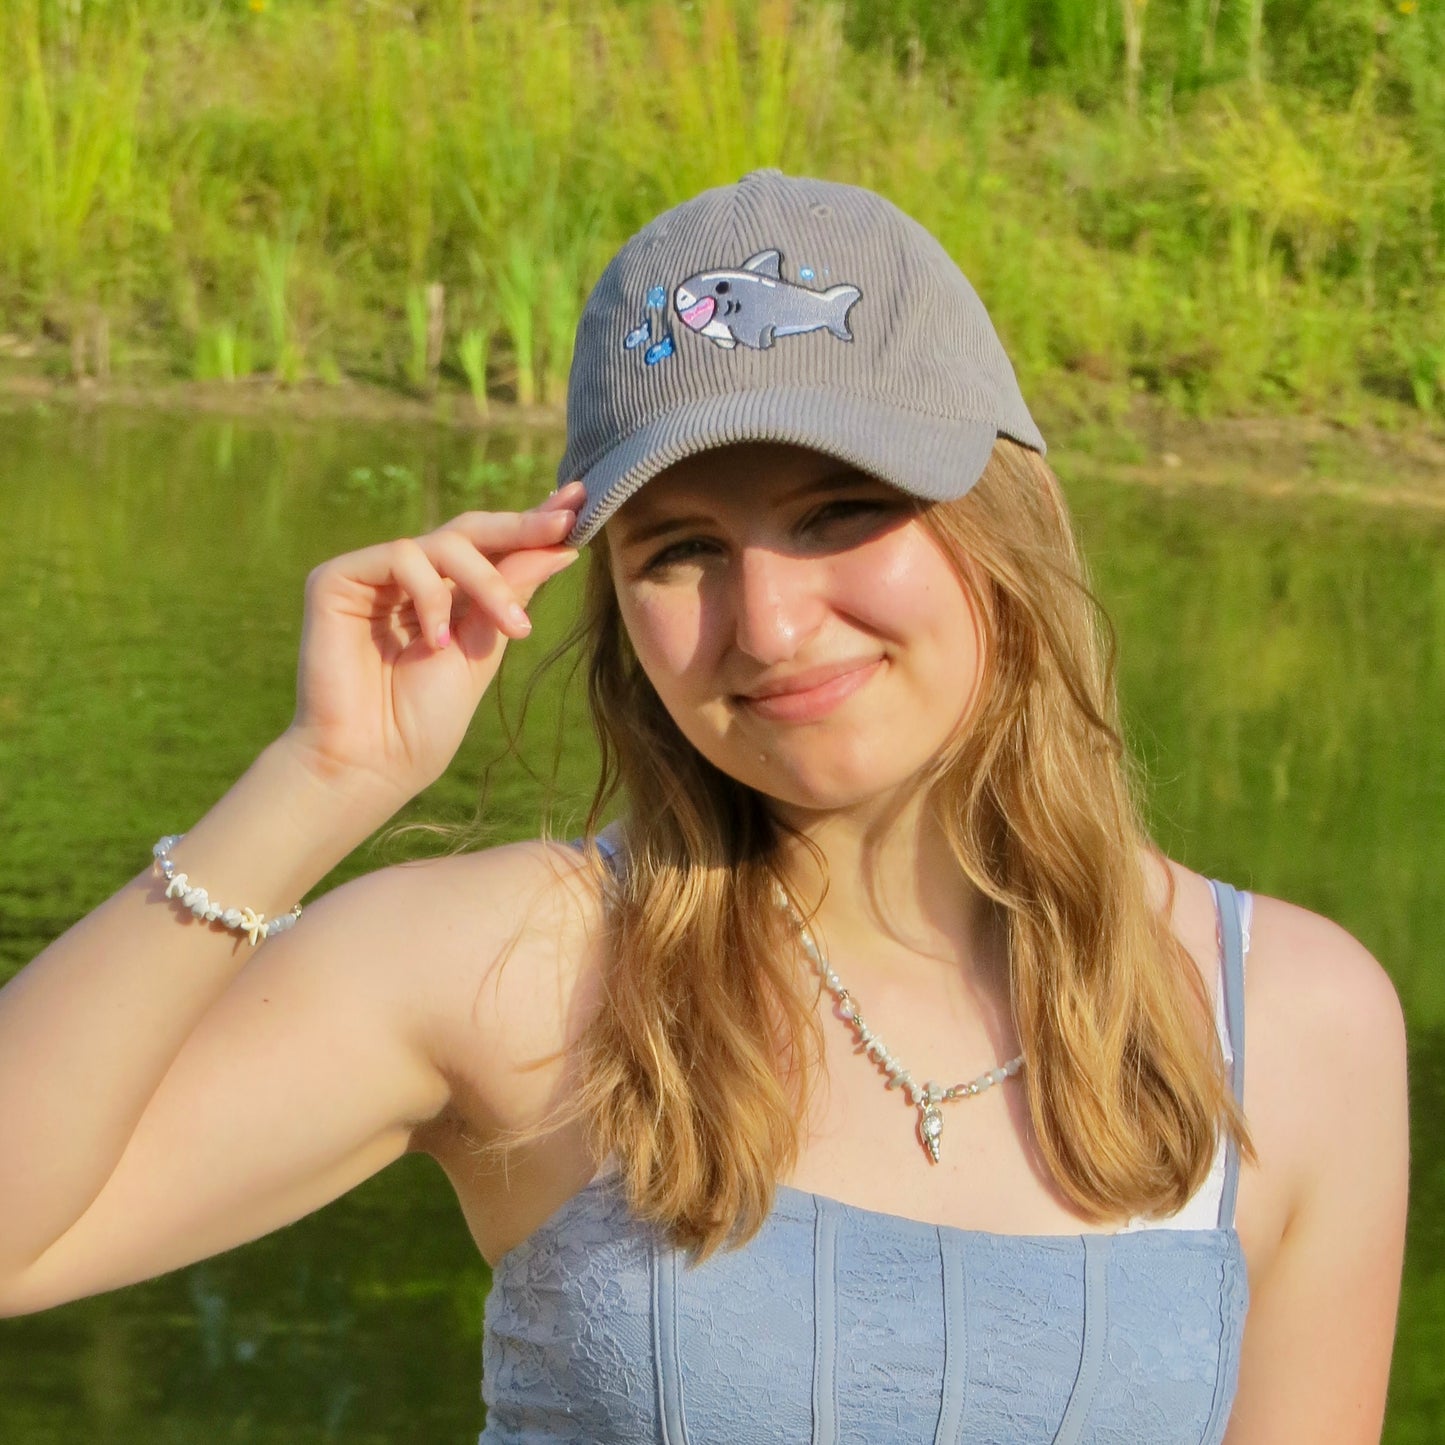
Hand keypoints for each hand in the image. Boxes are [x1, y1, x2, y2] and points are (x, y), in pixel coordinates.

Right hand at [282, 481, 585, 803]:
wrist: (375, 763)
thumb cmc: (427, 719)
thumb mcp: (486, 646)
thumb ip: (513, 591)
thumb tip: (561, 546)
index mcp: (446, 594)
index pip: (492, 547)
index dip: (533, 524)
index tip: (582, 502)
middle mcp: (409, 578)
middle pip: (470, 530)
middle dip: (522, 526)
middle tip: (565, 526)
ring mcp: (372, 576)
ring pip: (444, 542)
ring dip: (488, 582)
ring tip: (512, 629)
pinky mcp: (335, 579)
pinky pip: (400, 557)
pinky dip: (431, 594)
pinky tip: (436, 641)